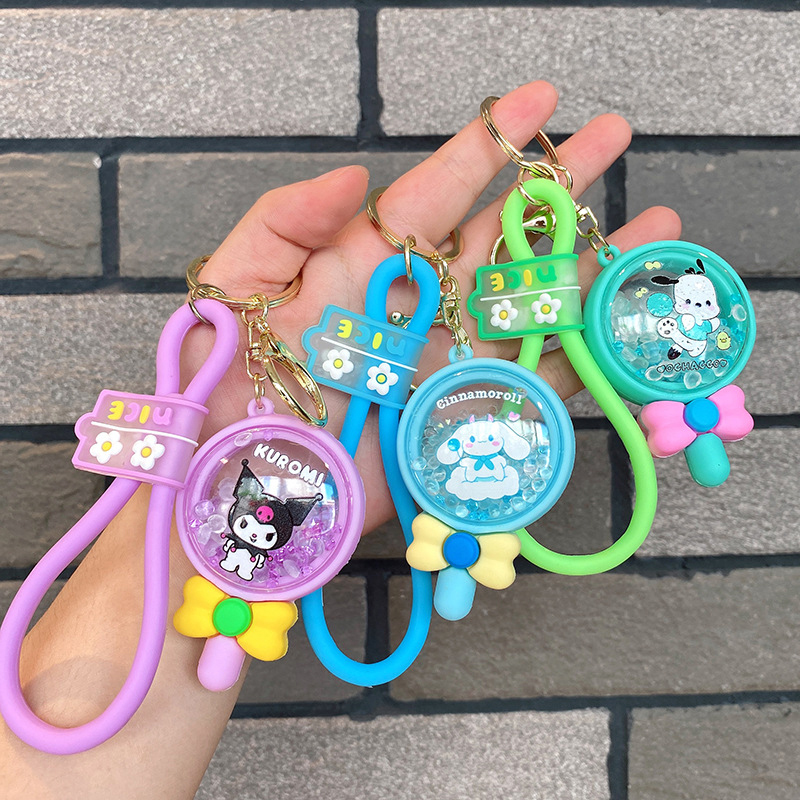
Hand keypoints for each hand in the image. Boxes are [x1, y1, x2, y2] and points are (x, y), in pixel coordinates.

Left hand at [187, 80, 680, 533]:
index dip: (487, 145)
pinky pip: (537, 378)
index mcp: (365, 263)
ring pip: (534, 302)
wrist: (241, 485)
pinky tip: (627, 314)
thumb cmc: (223, 390)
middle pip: (502, 236)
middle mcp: (419, 305)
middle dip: (558, 188)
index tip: (536, 100)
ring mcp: (448, 360)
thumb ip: (283, 223)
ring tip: (654, 222)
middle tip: (612, 137)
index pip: (437, 191)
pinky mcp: (464, 415)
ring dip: (591, 263)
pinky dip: (585, 350)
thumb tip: (351, 175)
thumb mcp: (232, 288)